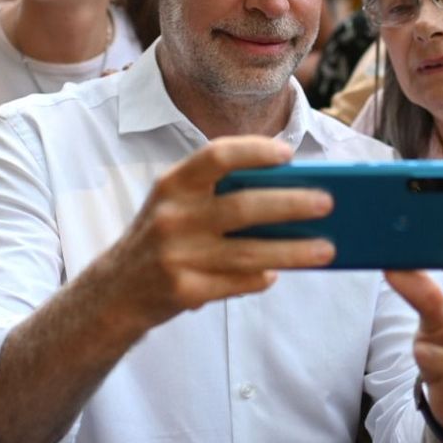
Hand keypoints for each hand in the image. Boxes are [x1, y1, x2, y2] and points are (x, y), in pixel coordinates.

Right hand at [96, 137, 335, 333]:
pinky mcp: (183, 291)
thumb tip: (288, 193)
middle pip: (244, 206)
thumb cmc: (163, 236)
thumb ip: (218, 194)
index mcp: (173, 184)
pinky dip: (261, 277)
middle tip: (328, 202)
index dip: (254, 151)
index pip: (217, 155)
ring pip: (250, 252)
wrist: (114, 291)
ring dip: (294, 251)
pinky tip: (278, 273)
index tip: (288, 154)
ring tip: (327, 248)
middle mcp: (172, 216)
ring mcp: (177, 256)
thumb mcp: (176, 204)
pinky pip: (236, 282)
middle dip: (291, 204)